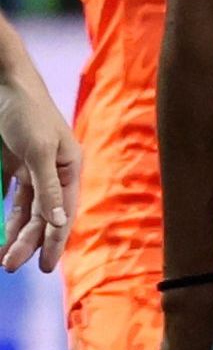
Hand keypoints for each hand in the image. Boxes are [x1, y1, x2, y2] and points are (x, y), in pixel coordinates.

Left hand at [0, 71, 70, 271]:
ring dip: (14, 234)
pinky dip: (4, 214)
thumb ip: (48, 188)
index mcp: (69, 170)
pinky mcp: (13, 164)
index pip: (63, 213)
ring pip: (24, 210)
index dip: (54, 242)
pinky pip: (9, 197)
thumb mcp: (39, 151)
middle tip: (9, 267)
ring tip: (1, 257)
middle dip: (26, 243)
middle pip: (42, 216)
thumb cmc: (28, 112)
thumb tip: (59, 223)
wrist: (5, 82)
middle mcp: (53, 173)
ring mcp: (32, 170)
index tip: (43, 267)